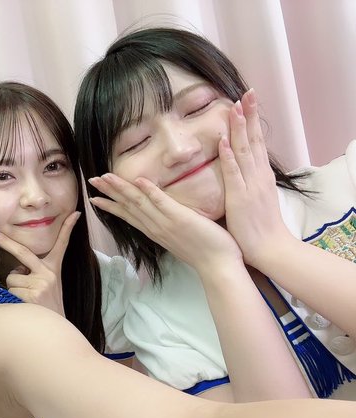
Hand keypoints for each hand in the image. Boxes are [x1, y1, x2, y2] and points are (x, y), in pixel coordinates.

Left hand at [0, 211, 80, 315]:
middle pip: (23, 252)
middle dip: (4, 241)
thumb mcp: (50, 286)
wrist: (56, 332)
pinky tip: (25, 305)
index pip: (62, 245)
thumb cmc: (47, 307)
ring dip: (13, 287)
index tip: (74, 213)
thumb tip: (18, 268)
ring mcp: (41, 284)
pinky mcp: (32, 295)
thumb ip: (36, 272)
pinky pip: (10, 289)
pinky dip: (12, 297)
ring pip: (11, 277)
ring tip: (26, 298)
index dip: (68, 228)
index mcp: (54, 269)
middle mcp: (49, 273)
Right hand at [88, 174, 240, 273]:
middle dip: (108, 193)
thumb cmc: (204, 252)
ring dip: (121, 189)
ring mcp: (165, 223)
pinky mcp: (179, 218)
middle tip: (91, 181)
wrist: (217, 267)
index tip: (95, 198)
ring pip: (138, 202)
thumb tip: (164, 217)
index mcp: (154, 231)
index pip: (128, 215)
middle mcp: (155, 227)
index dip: (111, 205)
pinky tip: (137, 180)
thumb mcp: (180, 238)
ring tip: (105, 177)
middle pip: (127, 206)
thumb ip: (169, 226)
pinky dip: (149, 191)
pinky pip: (161, 202)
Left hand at [220, 89, 294, 267]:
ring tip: (236, 107)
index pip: (255, 142)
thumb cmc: (258, 226)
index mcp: (260, 175)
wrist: (270, 247)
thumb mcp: (254, 196)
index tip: (246, 100)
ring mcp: (250, 185)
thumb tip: (239, 165)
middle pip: (253, 139)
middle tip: (247, 92)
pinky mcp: (241, 197)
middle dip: (250, 115)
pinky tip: (224, 141)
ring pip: (245, 151)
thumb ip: (247, 180)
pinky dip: (229, 156)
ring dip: (240, 128)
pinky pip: (234, 174)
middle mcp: (257, 176)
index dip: (251, 120)